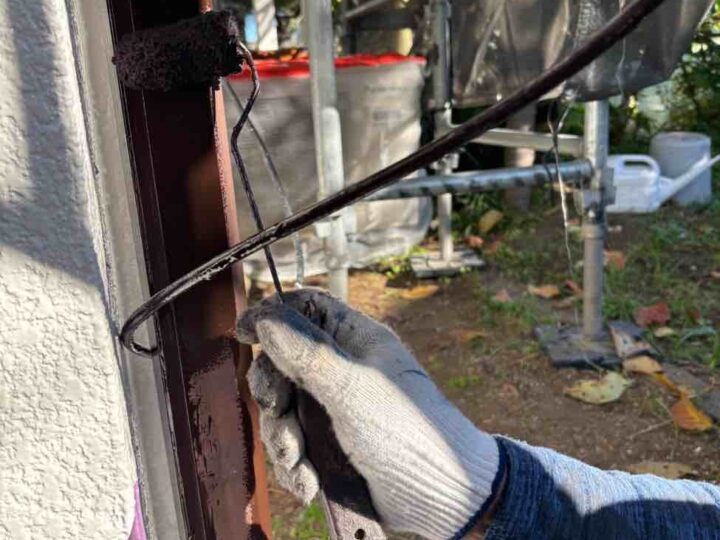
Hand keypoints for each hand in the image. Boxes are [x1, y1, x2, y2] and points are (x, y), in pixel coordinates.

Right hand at [236, 289, 500, 538]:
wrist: (439, 497)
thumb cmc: (407, 431)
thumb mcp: (352, 389)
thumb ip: (307, 354)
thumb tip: (265, 317)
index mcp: (355, 340)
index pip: (307, 309)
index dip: (273, 314)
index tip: (243, 332)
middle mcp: (341, 368)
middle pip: (282, 361)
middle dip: (273, 391)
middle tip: (278, 409)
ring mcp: (334, 407)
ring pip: (283, 408)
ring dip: (283, 438)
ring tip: (299, 463)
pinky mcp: (329, 443)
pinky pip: (293, 444)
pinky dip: (295, 465)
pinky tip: (308, 484)